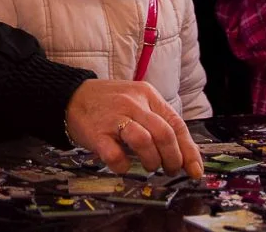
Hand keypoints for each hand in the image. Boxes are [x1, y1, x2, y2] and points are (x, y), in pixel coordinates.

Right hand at [64, 80, 202, 177]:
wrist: (71, 96)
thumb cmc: (109, 104)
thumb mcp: (137, 101)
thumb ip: (157, 122)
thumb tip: (182, 154)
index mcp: (147, 95)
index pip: (176, 123)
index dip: (189, 150)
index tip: (194, 169)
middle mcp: (133, 104)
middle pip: (164, 134)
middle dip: (173, 159)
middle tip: (170, 170)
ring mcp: (114, 118)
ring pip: (144, 141)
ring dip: (152, 161)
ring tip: (150, 167)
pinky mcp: (97, 133)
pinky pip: (115, 154)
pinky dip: (123, 166)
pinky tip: (123, 166)